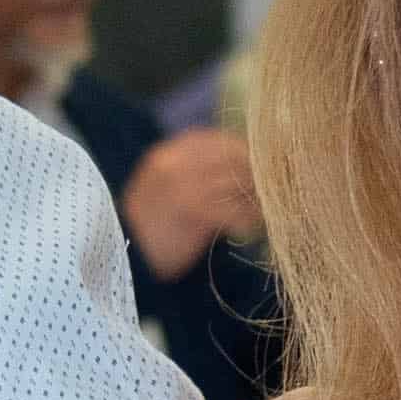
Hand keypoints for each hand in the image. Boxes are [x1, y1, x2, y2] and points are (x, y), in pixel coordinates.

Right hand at [119, 130, 257, 280]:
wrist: (125, 259)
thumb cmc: (148, 229)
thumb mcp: (163, 190)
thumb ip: (193, 172)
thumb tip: (238, 168)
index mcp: (167, 155)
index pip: (216, 140)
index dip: (243, 152)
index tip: (262, 165)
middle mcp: (174, 163)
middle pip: (231, 157)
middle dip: (256, 173)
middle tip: (274, 188)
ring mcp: (182, 185)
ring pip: (235, 182)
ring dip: (256, 198)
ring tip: (266, 210)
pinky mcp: (192, 211)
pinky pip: (232, 210)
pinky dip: (247, 220)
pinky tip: (252, 229)